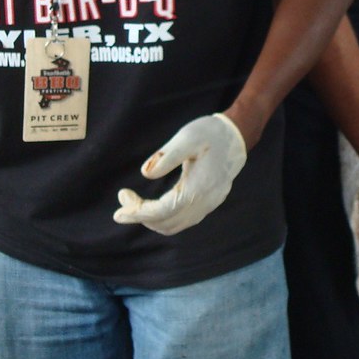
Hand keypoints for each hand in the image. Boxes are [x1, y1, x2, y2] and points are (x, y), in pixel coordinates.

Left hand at [113, 113, 246, 235]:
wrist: (237, 136)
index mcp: (198, 188)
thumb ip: (166, 156)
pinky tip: (151, 205)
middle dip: (139, 215)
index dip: (138, 212)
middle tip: (122, 197)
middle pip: (166, 223)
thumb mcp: (187, 137)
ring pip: (174, 226)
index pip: (162, 211)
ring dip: (151, 219)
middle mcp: (205, 202)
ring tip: (132, 202)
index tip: (120, 202)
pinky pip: (182, 221)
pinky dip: (163, 218)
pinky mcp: (209, 204)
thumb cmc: (210, 133)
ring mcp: (209, 206)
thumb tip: (145, 173)